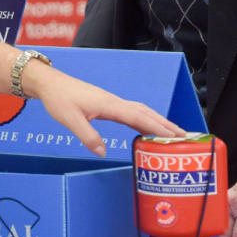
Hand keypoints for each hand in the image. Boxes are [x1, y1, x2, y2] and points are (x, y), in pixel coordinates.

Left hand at [24, 61, 185, 155]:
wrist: (50, 83)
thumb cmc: (59, 99)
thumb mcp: (70, 119)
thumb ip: (87, 135)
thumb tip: (102, 152)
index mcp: (109, 105)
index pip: (139, 118)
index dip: (158, 129)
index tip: (177, 138)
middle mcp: (114, 102)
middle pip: (147, 113)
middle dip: (166, 125)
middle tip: (186, 137)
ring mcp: (112, 102)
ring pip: (141, 111)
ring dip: (158, 122)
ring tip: (174, 134)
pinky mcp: (107, 104)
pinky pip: (133, 111)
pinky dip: (146, 119)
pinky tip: (147, 127)